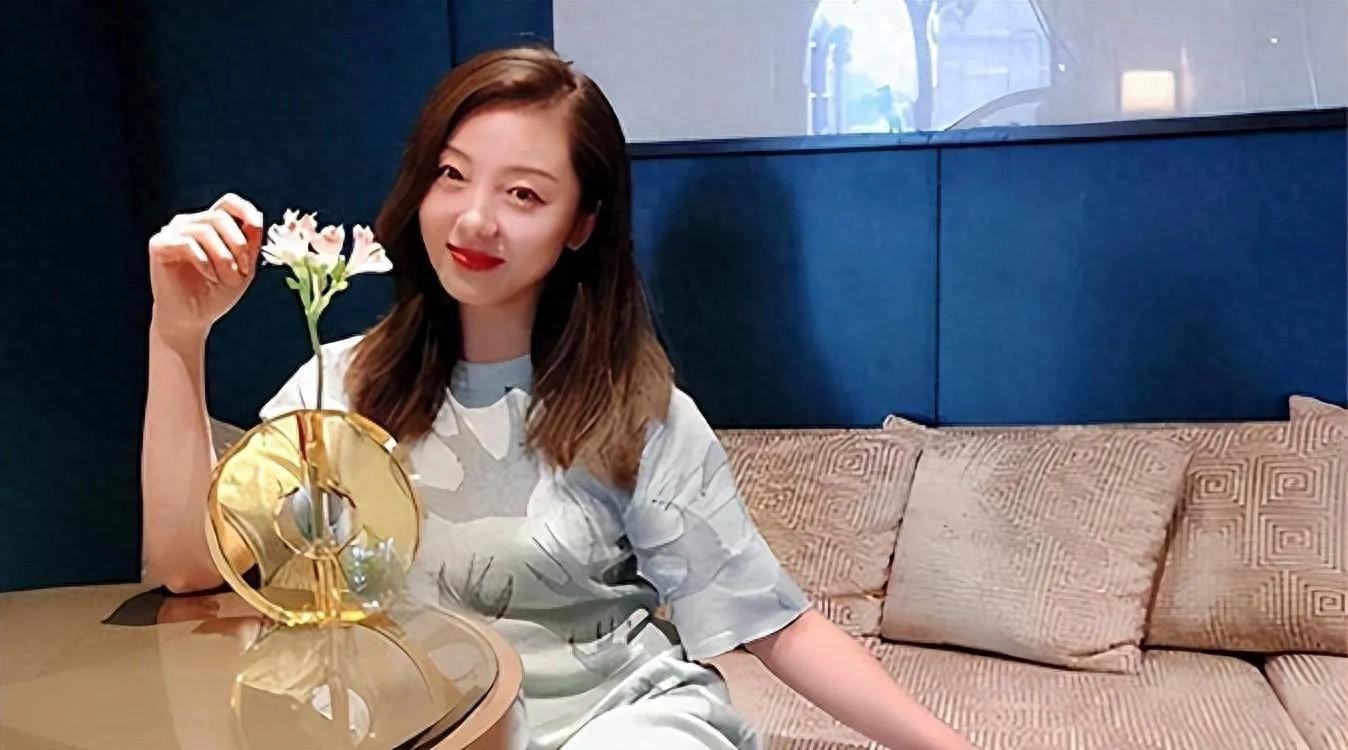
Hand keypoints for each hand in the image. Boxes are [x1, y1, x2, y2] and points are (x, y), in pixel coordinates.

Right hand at [148, 192, 263, 341]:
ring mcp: (172, 232)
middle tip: (243, 272)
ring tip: (228, 278)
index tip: (256, 227)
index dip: (245, 210)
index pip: (228, 202)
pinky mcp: (159, 245)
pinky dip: (205, 261)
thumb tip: (258, 217)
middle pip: (220, 217)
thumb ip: (251, 243)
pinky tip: (209, 276)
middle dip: (238, 245)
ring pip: (205, 230)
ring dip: (224, 257)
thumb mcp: (244, 268)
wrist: (193, 318)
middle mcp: (190, 223)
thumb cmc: (217, 293)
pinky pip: (187, 243)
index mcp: (211, 225)